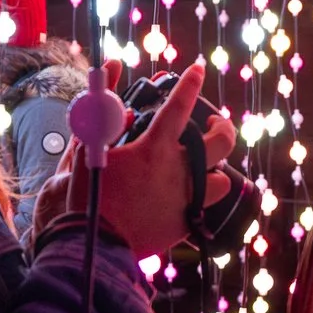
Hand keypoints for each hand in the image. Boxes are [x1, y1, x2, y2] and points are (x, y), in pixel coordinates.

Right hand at [36, 62, 237, 258]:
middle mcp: (178, 171)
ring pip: (222, 181)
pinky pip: (203, 209)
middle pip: (221, 143)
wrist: (95, 243)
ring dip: (214, 171)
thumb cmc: (90, 195)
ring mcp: (186, 199)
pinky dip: (198, 200)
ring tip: (204, 169)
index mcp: (155, 148)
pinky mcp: (184, 224)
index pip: (180, 106)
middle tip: (214, 124)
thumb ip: (106, 125)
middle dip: (223, 128)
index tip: (197, 69)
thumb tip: (126, 112)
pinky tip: (186, 198)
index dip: (190, 84)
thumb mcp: (89, 152)